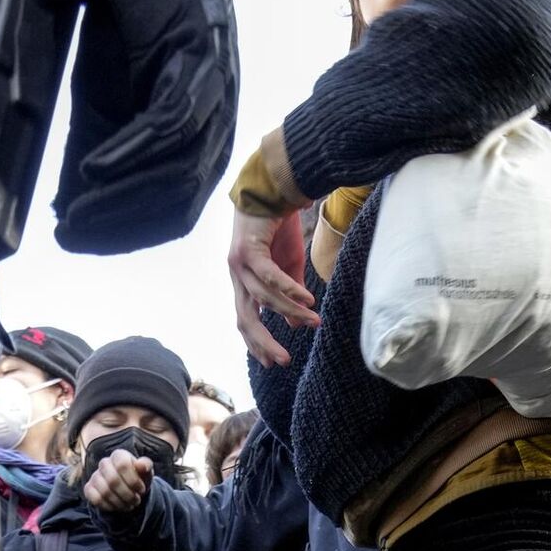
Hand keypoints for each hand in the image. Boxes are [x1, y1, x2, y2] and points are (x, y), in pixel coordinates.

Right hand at [83, 453, 153, 516]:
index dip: (133, 480)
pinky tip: (117, 506)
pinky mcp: (89, 488)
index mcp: (118, 456)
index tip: (141, 489)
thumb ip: (146, 466)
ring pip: (105, 492)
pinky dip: (109, 506)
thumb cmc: (138, 479)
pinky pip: (96, 499)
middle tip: (136, 501)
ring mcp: (95, 476)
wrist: (128, 490)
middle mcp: (104, 463)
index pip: (122, 465)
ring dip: (120, 503)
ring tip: (129, 505)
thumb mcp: (146, 473)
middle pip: (113, 480)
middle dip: (127, 495)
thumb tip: (141, 465)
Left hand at [230, 208, 319, 368]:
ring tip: (313, 320)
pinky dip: (289, 289)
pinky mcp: (249, 248)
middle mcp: (237, 275)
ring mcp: (240, 263)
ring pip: (263, 299)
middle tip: (283, 361)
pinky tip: (306, 300)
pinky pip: (270, 276)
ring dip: (290, 312)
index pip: (245, 320)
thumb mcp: (287, 265)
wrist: (273, 188)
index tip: (271, 362)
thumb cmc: (279, 226)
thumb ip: (288, 295)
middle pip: (245, 318)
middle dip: (264, 342)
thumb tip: (293, 322)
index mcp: (243, 283)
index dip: (256, 343)